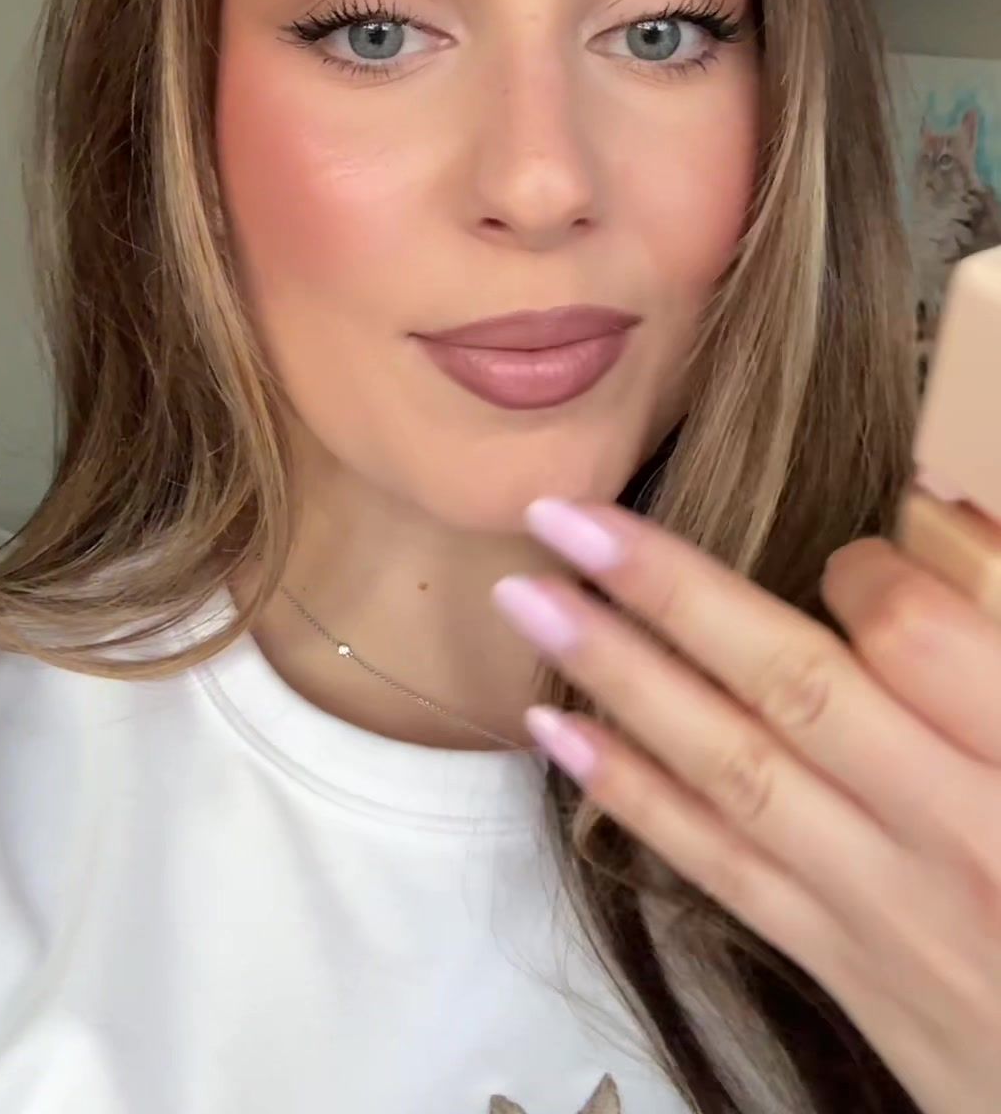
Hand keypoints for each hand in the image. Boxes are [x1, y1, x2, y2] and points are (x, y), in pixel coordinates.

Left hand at [490, 497, 1000, 1113]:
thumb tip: (933, 513)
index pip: (915, 634)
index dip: (858, 568)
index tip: (840, 545)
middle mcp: (950, 829)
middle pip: (788, 688)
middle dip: (665, 593)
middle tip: (561, 517)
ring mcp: (884, 905)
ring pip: (731, 771)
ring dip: (617, 678)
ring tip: (525, 602)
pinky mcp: (841, 962)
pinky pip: (720, 868)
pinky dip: (633, 797)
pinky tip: (557, 735)